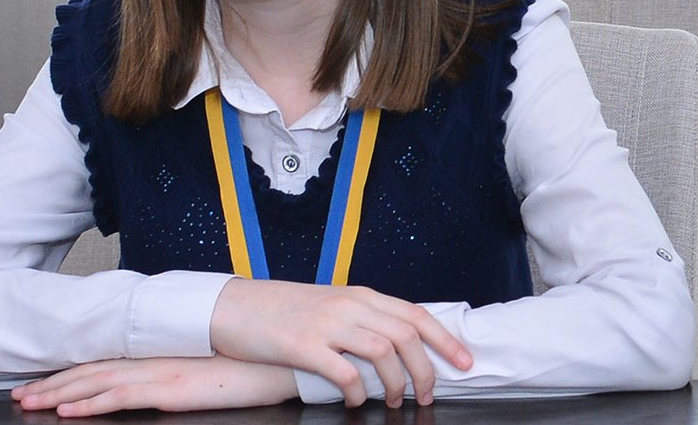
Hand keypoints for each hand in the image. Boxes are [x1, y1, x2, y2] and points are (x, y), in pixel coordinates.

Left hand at [11, 356, 296, 416]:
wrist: (273, 358)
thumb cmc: (246, 364)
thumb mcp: (203, 367)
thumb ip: (176, 371)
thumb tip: (161, 381)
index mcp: (158, 353)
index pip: (104, 360)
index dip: (71, 371)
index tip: (45, 380)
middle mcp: (151, 359)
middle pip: (91, 370)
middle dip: (52, 383)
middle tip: (22, 392)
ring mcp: (157, 373)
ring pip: (95, 383)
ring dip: (58, 393)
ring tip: (30, 401)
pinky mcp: (168, 390)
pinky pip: (119, 397)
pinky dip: (89, 403)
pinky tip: (67, 411)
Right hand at [208, 278, 472, 407]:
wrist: (233, 307)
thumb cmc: (281, 311)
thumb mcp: (328, 305)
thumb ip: (360, 319)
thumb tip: (396, 345)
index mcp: (358, 295)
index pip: (415, 314)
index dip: (445, 340)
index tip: (464, 362)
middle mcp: (348, 305)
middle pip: (406, 335)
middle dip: (426, 370)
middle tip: (426, 396)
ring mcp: (326, 324)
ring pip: (383, 352)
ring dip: (396, 384)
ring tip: (394, 402)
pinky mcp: (303, 345)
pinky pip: (345, 372)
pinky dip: (358, 392)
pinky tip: (355, 402)